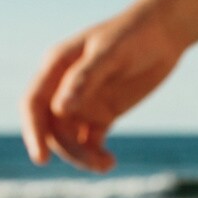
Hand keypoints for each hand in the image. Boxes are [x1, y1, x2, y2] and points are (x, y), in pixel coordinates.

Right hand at [21, 10, 185, 171]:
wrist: (163, 33)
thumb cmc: (133, 35)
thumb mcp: (109, 54)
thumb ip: (83, 79)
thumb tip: (60, 109)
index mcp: (57, 67)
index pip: (34, 104)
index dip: (33, 132)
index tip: (42, 159)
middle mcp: (64, 87)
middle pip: (53, 128)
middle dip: (67, 149)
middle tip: (95, 163)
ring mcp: (84, 102)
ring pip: (71, 139)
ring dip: (83, 156)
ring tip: (107, 164)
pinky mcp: (103, 114)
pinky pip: (91, 141)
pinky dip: (96, 155)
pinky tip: (109, 162)